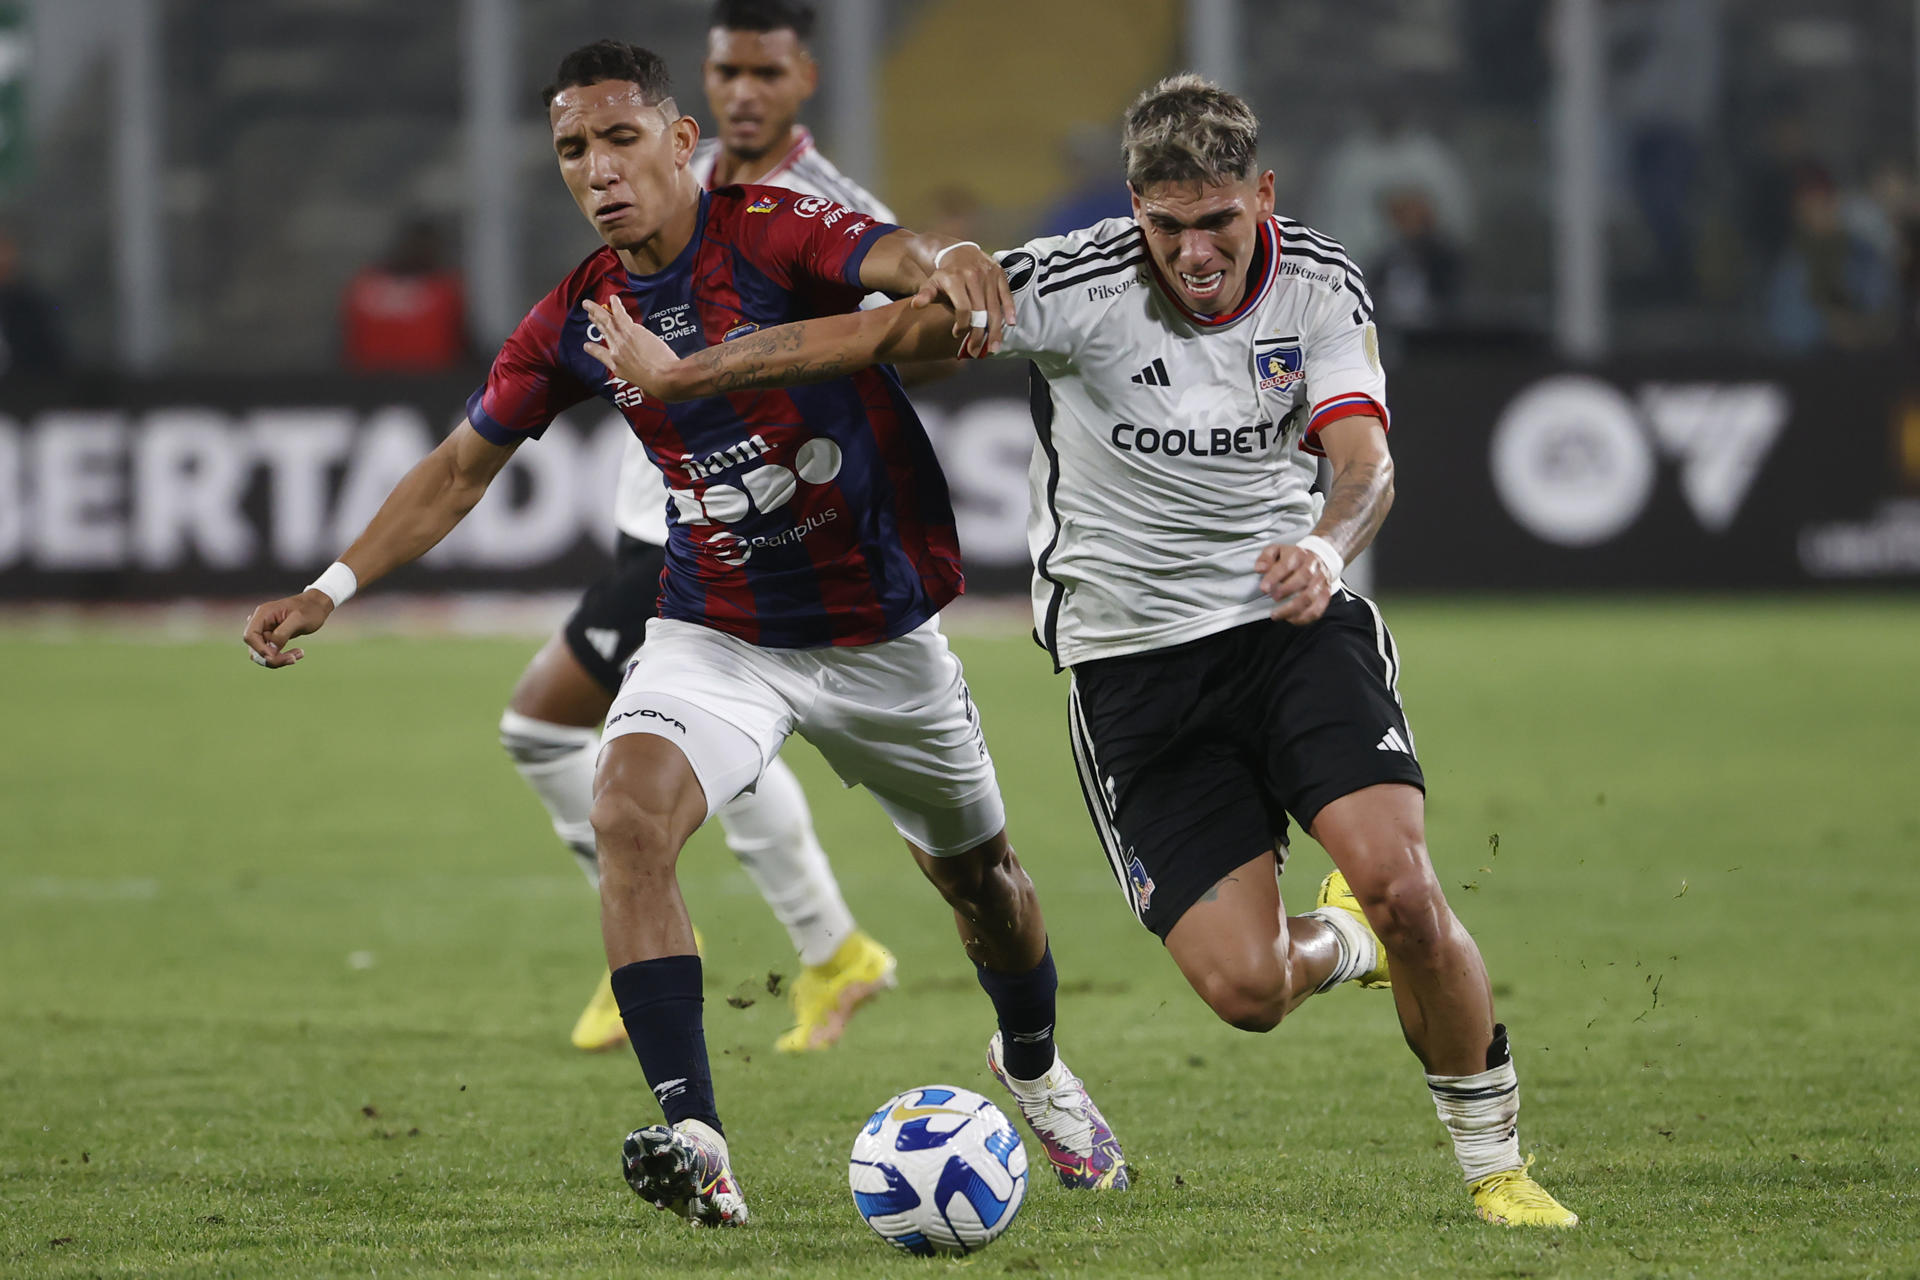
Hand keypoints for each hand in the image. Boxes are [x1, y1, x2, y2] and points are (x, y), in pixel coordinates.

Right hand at [242, 590, 334, 668]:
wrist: (318, 605)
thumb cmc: (310, 609)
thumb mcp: (299, 620)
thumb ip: (282, 634)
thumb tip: (270, 651)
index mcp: (263, 614)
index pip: (250, 636)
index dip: (259, 649)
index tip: (275, 655)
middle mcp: (262, 623)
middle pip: (255, 648)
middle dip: (272, 657)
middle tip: (293, 659)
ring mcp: (266, 631)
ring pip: (263, 653)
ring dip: (279, 659)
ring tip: (300, 653)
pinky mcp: (273, 638)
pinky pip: (271, 653)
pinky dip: (283, 657)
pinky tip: (299, 652)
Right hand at [582, 297, 681, 395]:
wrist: (664, 379)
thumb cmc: (659, 386)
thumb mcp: (646, 389)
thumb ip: (643, 388)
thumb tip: (647, 392)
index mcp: (617, 367)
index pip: (600, 355)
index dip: (593, 349)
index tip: (588, 345)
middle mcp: (615, 352)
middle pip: (602, 333)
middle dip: (594, 321)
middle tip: (589, 314)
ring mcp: (622, 341)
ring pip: (605, 321)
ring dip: (596, 310)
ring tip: (589, 303)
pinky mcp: (631, 331)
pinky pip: (619, 315)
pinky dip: (615, 306)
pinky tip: (612, 299)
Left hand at [910, 243, 1014, 357]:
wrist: (960, 251)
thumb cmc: (945, 274)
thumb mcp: (932, 282)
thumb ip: (926, 294)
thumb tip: (916, 305)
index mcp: (955, 279)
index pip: (963, 308)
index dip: (961, 324)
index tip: (957, 335)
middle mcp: (974, 275)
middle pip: (980, 311)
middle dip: (979, 334)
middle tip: (976, 351)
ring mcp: (989, 274)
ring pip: (994, 307)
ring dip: (995, 330)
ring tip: (994, 347)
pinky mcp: (1000, 274)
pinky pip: (1006, 295)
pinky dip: (1010, 310)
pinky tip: (1010, 324)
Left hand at [1254, 543, 1334, 625]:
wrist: (1319, 558)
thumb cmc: (1293, 558)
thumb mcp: (1276, 551)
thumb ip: (1266, 557)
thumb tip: (1260, 568)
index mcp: (1298, 555)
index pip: (1287, 565)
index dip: (1274, 577)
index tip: (1263, 588)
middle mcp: (1312, 567)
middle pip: (1303, 578)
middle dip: (1286, 591)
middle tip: (1273, 598)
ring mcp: (1320, 581)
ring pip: (1310, 596)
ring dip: (1292, 608)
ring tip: (1277, 614)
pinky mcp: (1325, 594)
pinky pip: (1317, 609)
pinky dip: (1303, 618)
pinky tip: (1290, 619)